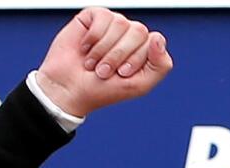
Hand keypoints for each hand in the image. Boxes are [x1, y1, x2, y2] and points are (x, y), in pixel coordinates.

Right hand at [36, 7, 173, 116]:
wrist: (69, 89)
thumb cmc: (103, 89)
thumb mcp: (140, 85)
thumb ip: (160, 65)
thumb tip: (158, 38)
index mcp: (145, 49)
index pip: (154, 41)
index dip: (136, 59)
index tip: (122, 74)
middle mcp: (131, 34)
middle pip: (139, 31)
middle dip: (119, 55)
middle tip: (104, 70)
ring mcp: (113, 24)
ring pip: (120, 23)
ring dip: (104, 49)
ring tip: (93, 63)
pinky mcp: (93, 17)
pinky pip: (103, 17)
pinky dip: (93, 38)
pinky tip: (85, 48)